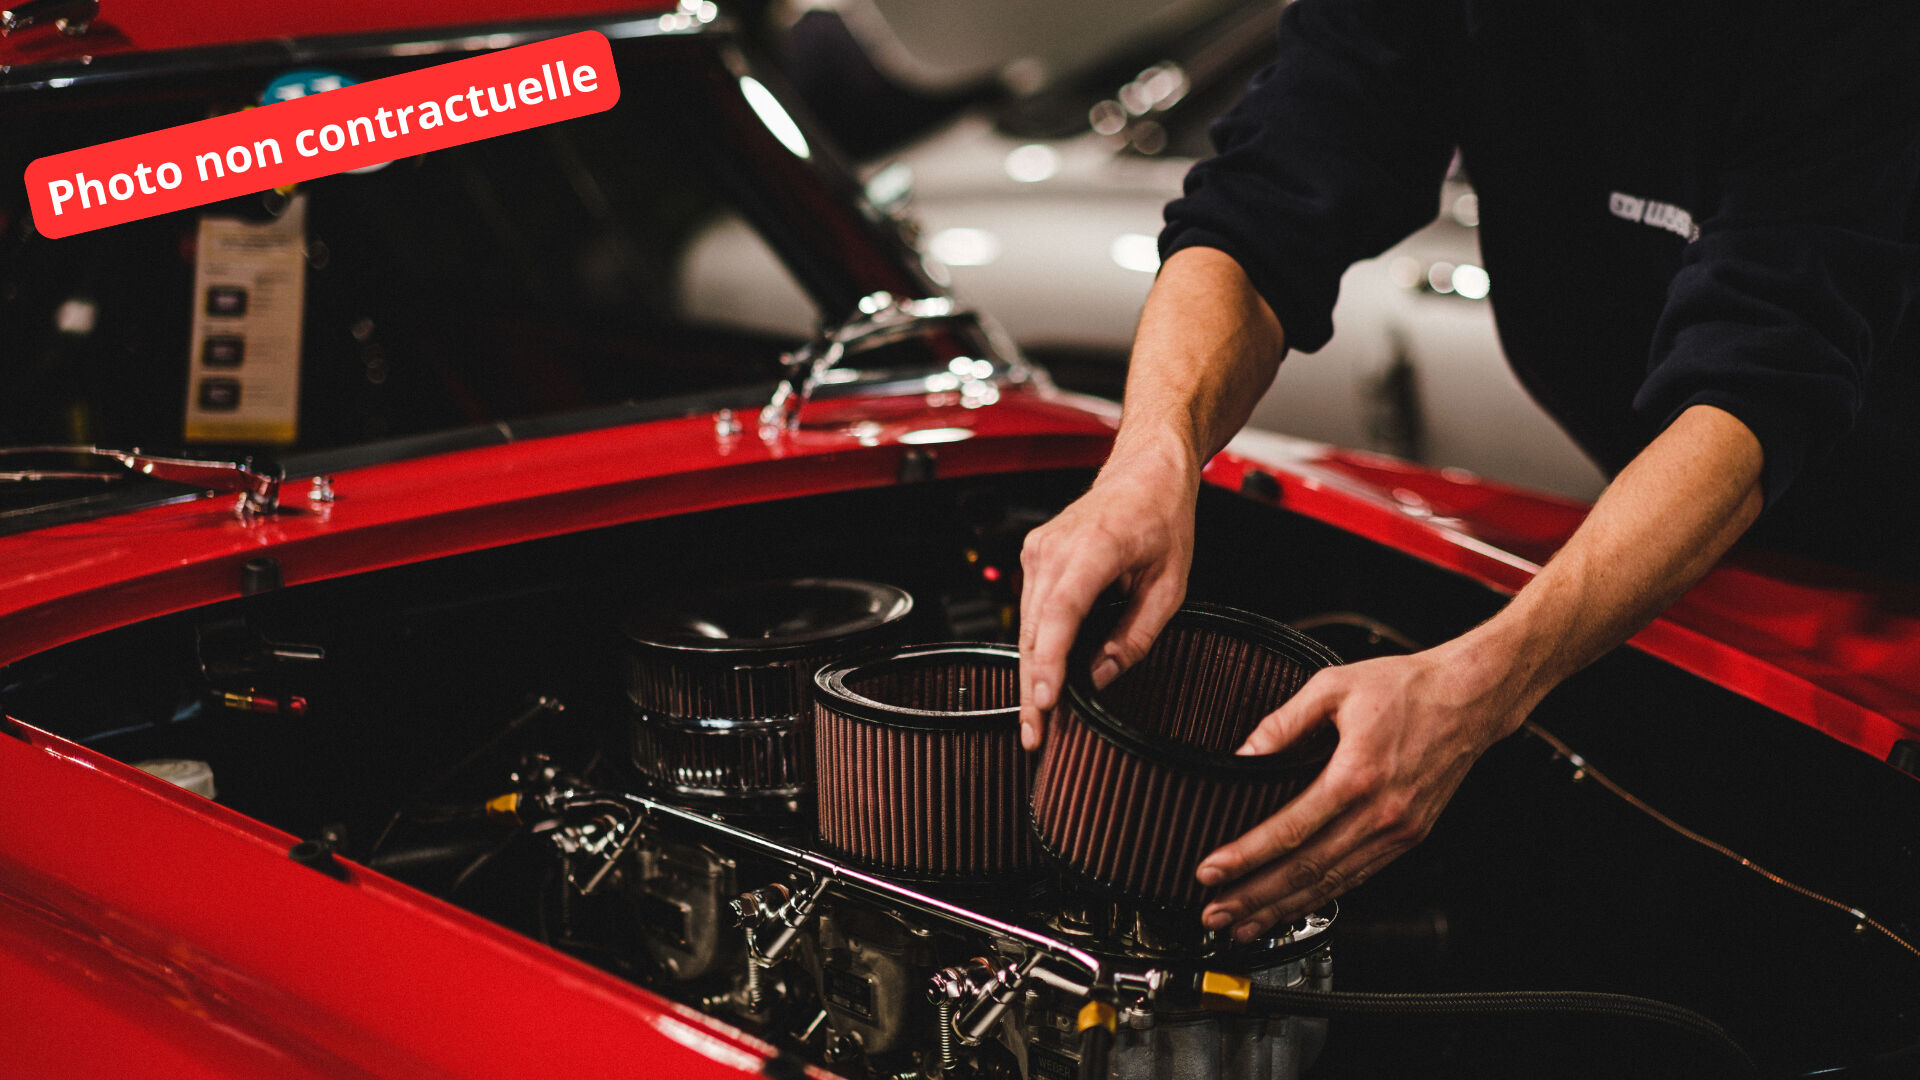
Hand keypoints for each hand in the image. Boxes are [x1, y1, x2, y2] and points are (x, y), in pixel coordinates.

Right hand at [1017, 450, 1197, 750]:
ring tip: (1037, 718)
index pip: (1060, 616)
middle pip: (1035, 632)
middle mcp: (1054, 549)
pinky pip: (1030, 612)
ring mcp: (1038, 551)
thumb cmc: (1161, 516)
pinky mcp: (1034, 557)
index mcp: (1094, 549)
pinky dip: (1036, 646)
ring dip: (1031, 672)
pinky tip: (1043, 677)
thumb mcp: (1170, 584)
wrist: (1145, 471)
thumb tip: (1102, 676)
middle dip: (1033, 688)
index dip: (1050, 664)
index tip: (1046, 703)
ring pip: (1027, 627)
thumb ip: (1136, 636)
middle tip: (1036, 735)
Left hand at [1195, 639, 1527, 941]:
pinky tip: (1294, 908)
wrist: (1471, 697)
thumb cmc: (1407, 687)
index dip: (1245, 857)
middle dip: (1255, 898)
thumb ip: (1284, 721)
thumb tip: (1243, 753)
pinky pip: (1358, 876)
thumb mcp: (1334, 686)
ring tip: (1245, 925)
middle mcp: (1379, 812)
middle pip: (1306, 869)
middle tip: (1215, 914)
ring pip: (1332, 883)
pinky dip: (1322, 899)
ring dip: (1284, 909)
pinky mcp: (1408, 837)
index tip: (1210, 872)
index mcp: (1357, 774)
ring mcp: (1397, 830)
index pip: (1289, 830)